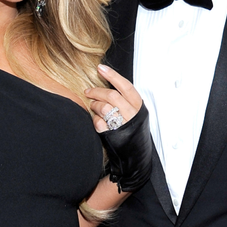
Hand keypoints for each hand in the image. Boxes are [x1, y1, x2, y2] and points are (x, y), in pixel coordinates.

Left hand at [85, 65, 151, 192]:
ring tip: (93, 107)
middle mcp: (132, 115)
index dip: (112, 75)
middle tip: (88, 91)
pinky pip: (99, 123)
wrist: (135, 158)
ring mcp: (123, 125)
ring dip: (95, 106)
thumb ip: (123, 99)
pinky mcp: (114, 136)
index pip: (125, 86)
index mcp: (138, 106)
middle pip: (111, 96)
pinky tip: (97, 122)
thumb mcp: (133, 112)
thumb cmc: (132, 131)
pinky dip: (95, 121)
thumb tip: (107, 83)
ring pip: (104, 107)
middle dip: (97, 92)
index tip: (101, 68)